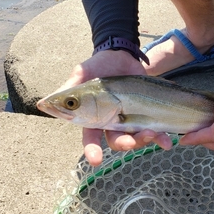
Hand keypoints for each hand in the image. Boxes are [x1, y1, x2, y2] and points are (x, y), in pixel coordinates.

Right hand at [59, 50, 172, 165]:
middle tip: (129, 143)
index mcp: (93, 117)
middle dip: (124, 145)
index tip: (95, 160)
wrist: (122, 53)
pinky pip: (155, 130)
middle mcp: (111, 122)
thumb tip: (45, 102)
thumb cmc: (98, 65)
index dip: (92, 150)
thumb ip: (69, 88)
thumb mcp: (83, 73)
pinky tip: (168, 141)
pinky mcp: (146, 115)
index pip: (90, 138)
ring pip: (136, 138)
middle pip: (116, 141)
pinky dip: (161, 137)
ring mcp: (129, 120)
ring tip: (152, 133)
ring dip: (143, 140)